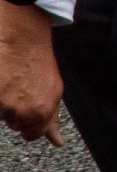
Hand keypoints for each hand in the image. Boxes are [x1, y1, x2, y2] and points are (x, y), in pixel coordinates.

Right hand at [0, 7, 63, 144]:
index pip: (33, 134)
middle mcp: (28, 110)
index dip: (28, 120)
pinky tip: (2, 76)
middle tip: (17, 83)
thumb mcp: (51, 85)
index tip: (26, 103)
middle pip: (14, 123)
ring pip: (2, 115)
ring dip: (3, 100)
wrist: (19, 29)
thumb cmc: (36, 52)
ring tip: (8, 77)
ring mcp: (8, 105)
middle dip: (14, 108)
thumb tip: (57, 142)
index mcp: (46, 107)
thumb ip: (51, 118)